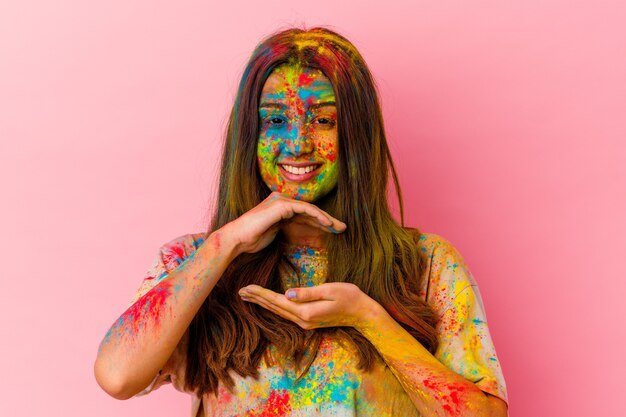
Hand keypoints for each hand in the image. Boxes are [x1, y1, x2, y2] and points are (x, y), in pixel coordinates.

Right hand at [224, 192, 346, 254]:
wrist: (237, 239)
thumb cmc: (252, 239)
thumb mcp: (275, 233)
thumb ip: (286, 228)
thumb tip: (299, 233)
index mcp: (280, 206)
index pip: (305, 213)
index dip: (320, 222)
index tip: (334, 231)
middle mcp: (281, 200)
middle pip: (310, 210)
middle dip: (327, 220)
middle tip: (343, 228)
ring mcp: (281, 200)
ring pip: (310, 208)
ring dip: (327, 218)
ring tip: (339, 228)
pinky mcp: (281, 205)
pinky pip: (304, 209)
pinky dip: (317, 216)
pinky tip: (328, 223)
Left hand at [238, 282, 378, 330]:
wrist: (363, 314)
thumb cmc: (349, 297)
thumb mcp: (330, 290)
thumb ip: (308, 293)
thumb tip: (287, 293)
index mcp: (306, 311)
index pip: (277, 300)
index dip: (261, 294)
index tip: (246, 287)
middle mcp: (302, 320)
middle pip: (274, 308)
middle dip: (257, 299)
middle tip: (240, 291)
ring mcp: (305, 323)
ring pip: (278, 312)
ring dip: (263, 304)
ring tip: (249, 296)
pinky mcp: (308, 321)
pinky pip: (285, 313)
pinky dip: (273, 307)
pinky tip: (268, 303)